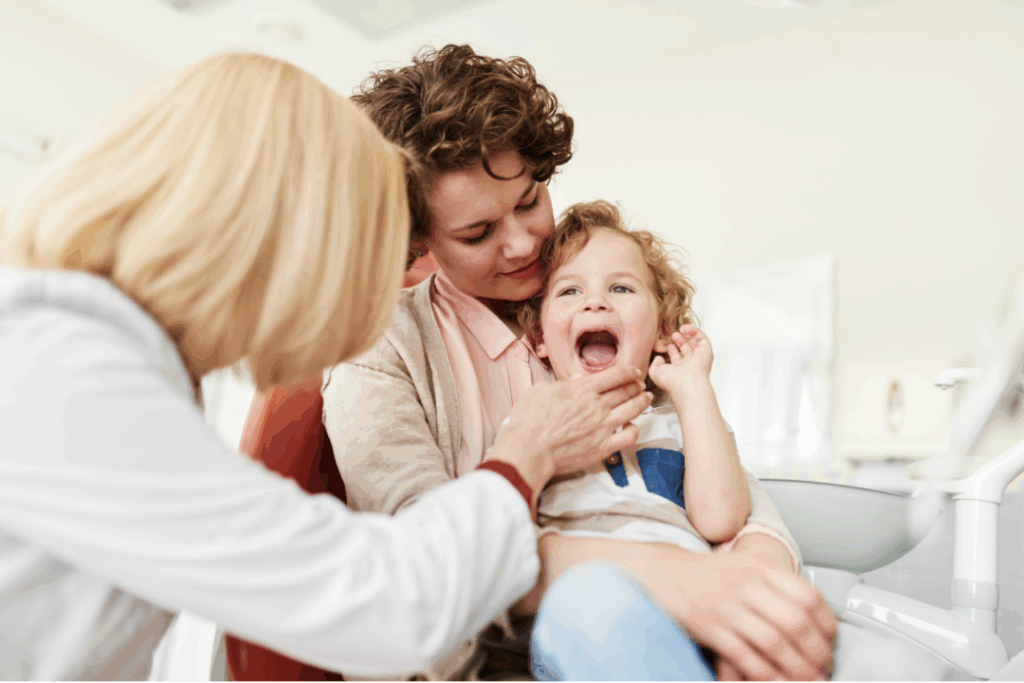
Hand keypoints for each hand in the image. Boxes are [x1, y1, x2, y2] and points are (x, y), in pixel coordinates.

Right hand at [487, 365, 650, 489]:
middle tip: (640, 386)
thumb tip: (578, 379)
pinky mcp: (603, 447)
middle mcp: (597, 405)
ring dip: (642, 402)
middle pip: (627, 391)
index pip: (617, 375)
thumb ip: (563, 383)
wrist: (528, 450)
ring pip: (633, 409)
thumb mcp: (541, 390)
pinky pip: (629, 436)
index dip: (630, 372)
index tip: (634, 373)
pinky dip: (635, 429)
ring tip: (645, 399)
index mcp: (583, 389)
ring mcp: (603, 427)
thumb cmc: (529, 420)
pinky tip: (632, 427)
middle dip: (637, 386)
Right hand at [638, 548, 835, 680]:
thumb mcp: (746, 567)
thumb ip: (778, 585)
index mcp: (759, 567)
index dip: (827, 624)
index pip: (808, 596)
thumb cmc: (708, 575)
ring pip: (773, 642)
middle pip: (795, 622)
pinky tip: (775, 680)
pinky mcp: (709, 626)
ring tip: (806, 679)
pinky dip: (764, 672)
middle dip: (816, 652)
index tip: (831, 641)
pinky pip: (744, 655)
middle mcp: (745, 584)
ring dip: (796, 668)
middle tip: (824, 667)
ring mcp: (726, 606)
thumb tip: (815, 617)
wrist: (663, 574)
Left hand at [648, 325, 713, 395]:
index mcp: (679, 371)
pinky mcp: (707, 352)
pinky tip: (687, 329)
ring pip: (696, 344)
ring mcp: (699, 359)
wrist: (687, 383)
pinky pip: (703, 339)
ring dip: (689, 335)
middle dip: (680, 341)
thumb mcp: (655, 373)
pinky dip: (696, 332)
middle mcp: (690, 365)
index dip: (672, 351)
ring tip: (681, 328)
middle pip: (687, 350)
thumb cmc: (672, 381)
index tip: (668, 345)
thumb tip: (659, 358)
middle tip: (674, 335)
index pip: (677, 359)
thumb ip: (654, 365)